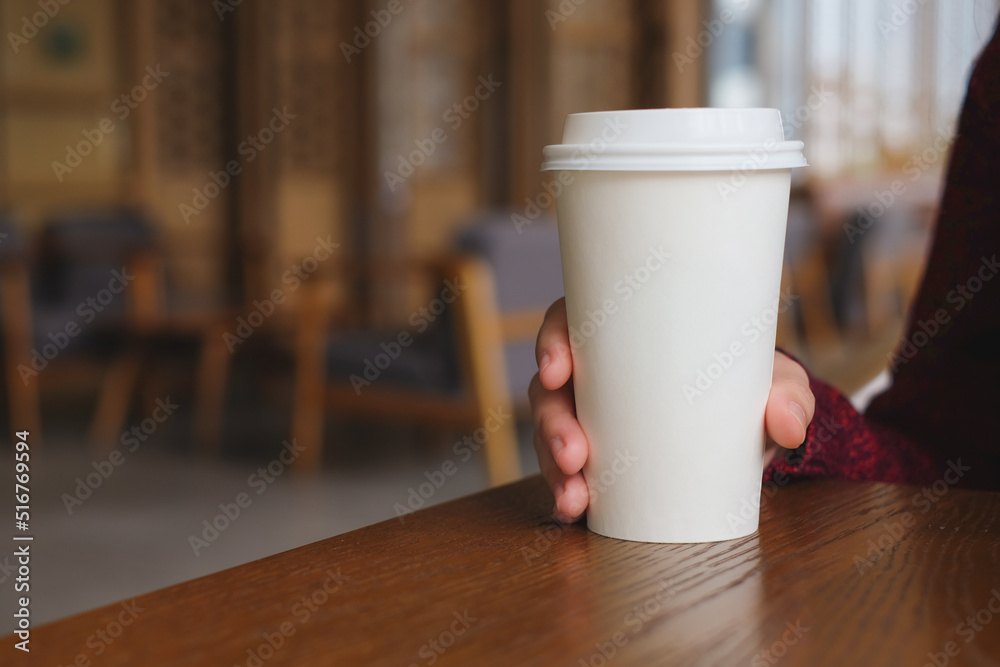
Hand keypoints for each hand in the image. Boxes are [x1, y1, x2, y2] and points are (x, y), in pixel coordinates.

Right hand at [528, 297, 815, 522]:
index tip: (557, 370)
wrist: (751, 426)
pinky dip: (565, 489)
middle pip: (550, 389)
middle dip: (552, 422)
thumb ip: (789, 396)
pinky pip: (566, 469)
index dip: (552, 344)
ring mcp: (590, 415)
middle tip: (575, 452)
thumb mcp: (773, 381)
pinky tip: (573, 508)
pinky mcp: (598, 455)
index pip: (569, 324)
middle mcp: (596, 372)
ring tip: (575, 494)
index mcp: (622, 331)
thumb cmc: (749, 383)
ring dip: (553, 464)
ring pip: (550, 432)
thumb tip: (788, 423)